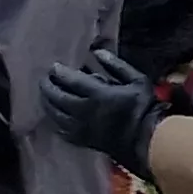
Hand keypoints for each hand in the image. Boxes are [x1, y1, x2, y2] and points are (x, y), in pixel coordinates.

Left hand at [39, 51, 165, 175]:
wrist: (147, 140)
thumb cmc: (144, 107)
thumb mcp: (137, 80)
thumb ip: (116, 65)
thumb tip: (97, 53)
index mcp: (98, 95)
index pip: (71, 81)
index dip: (59, 72)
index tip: (53, 66)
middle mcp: (85, 111)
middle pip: (57, 97)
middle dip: (48, 86)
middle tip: (44, 78)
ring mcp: (81, 128)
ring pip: (55, 114)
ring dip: (47, 102)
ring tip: (45, 94)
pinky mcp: (81, 141)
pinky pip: (60, 130)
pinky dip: (54, 120)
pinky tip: (54, 114)